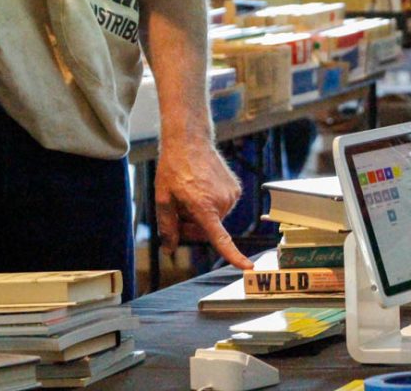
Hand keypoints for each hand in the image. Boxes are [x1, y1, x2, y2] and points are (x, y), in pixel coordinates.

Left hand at [154, 137, 252, 268]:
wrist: (190, 142)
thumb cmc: (174, 169)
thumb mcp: (163, 199)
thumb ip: (168, 227)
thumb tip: (170, 249)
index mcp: (203, 207)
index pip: (220, 238)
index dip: (233, 255)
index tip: (247, 267)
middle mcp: (222, 202)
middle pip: (208, 230)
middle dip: (193, 227)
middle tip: (179, 213)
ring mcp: (231, 195)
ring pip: (216, 218)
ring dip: (202, 214)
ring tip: (189, 195)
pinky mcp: (235, 188)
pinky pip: (223, 206)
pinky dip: (212, 204)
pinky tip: (201, 188)